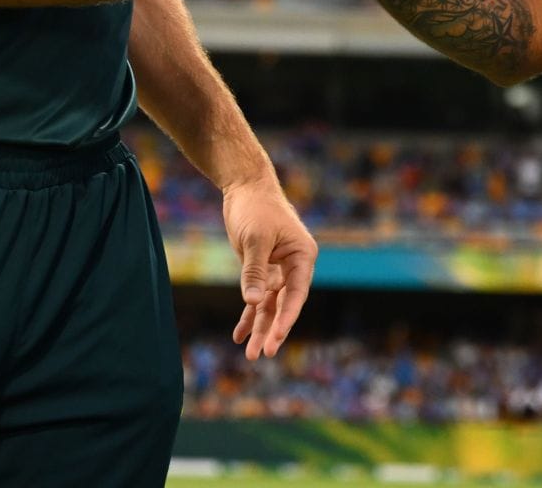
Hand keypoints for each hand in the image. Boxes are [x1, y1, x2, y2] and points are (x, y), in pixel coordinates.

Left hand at [221, 178, 316, 359]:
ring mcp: (278, 270)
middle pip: (285, 305)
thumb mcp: (255, 239)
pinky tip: (239, 335)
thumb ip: (254, 271)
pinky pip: (256, 297)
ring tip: (251, 355)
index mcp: (302, 256)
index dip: (286, 318)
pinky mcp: (262, 270)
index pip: (296, 294)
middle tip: (262, 354)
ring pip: (270, 306)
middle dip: (273, 330)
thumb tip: (251, 302)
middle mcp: (294, 266)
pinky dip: (248, 315)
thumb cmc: (256, 207)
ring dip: (260, 328)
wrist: (245, 186)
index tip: (276, 338)